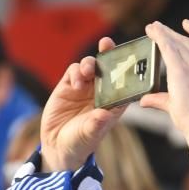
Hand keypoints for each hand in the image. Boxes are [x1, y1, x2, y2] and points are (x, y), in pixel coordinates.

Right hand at [39, 38, 128, 171]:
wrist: (57, 145)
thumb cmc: (80, 142)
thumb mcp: (89, 135)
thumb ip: (96, 124)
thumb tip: (104, 114)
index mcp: (113, 103)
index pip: (125, 83)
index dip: (128, 69)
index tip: (131, 58)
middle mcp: (101, 93)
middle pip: (108, 68)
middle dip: (109, 54)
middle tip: (107, 44)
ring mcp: (85, 87)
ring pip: (91, 66)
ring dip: (90, 63)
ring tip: (88, 70)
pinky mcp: (68, 85)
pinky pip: (74, 71)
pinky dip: (76, 72)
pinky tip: (76, 83)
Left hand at [141, 20, 188, 142]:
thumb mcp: (188, 104)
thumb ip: (162, 99)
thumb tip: (144, 100)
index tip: (187, 25)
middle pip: (188, 41)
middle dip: (173, 33)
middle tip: (159, 27)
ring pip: (177, 42)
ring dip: (163, 33)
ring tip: (152, 28)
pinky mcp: (181, 70)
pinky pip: (168, 47)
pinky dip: (159, 36)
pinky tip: (152, 31)